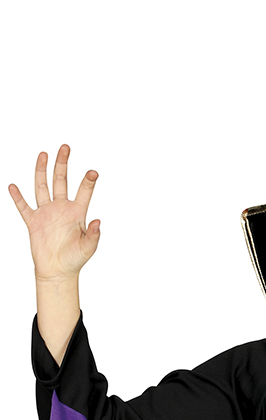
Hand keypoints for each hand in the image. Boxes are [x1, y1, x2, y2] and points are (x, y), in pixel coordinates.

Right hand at [8, 144, 99, 282]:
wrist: (58, 272)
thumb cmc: (75, 260)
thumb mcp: (88, 248)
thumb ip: (93, 235)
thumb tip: (97, 222)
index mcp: (77, 213)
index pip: (84, 192)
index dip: (88, 182)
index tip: (93, 172)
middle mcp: (61, 208)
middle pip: (61, 181)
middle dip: (62, 164)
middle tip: (65, 147)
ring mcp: (46, 213)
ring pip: (42, 187)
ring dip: (42, 171)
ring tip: (43, 154)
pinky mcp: (33, 222)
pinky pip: (24, 207)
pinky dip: (18, 197)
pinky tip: (13, 186)